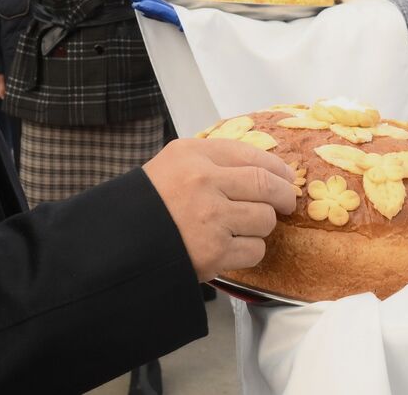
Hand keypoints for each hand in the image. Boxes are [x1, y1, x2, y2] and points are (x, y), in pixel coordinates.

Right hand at [143, 138, 297, 281]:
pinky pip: (255, 250)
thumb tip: (266, 168)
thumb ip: (214, 160)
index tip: (286, 176)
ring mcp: (210, 218)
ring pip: (265, 219)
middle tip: (287, 202)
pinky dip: (251, 250)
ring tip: (245, 226)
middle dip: (284, 195)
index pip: (250, 154)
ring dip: (262, 225)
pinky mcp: (213, 253)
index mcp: (193, 155)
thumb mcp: (174, 164)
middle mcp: (203, 182)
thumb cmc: (149, 203)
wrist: (120, 244)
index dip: (277, 167)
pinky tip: (233, 246)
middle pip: (266, 185)